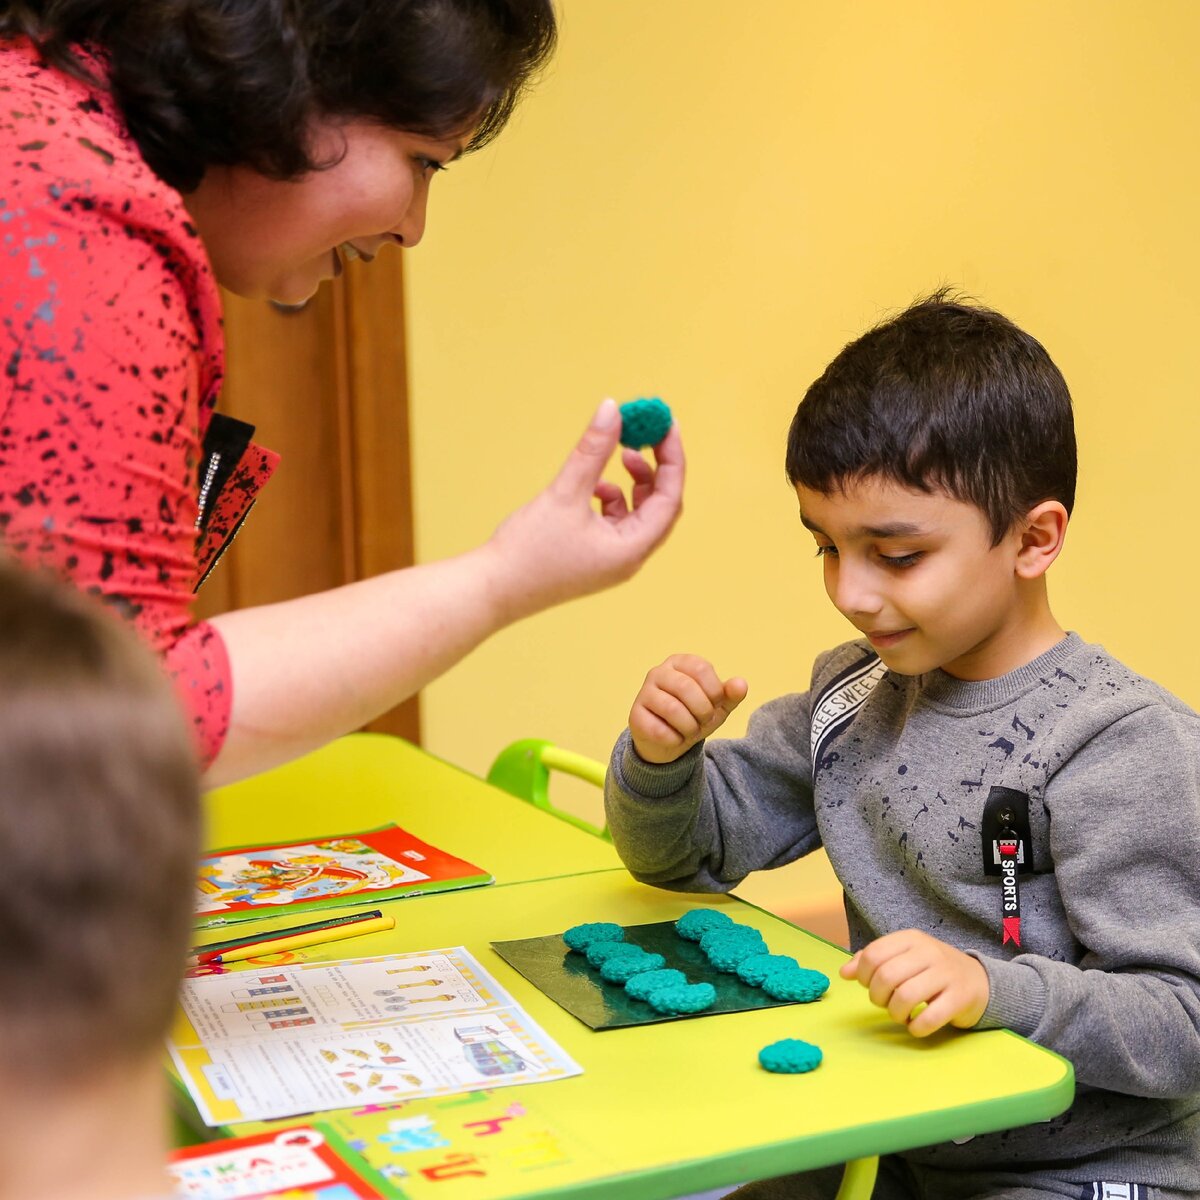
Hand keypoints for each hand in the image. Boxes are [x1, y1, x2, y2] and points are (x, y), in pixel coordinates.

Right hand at [483, 399, 683, 621]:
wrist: (492, 590)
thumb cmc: (527, 550)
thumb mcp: (564, 493)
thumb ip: (592, 451)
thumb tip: (613, 409)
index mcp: (630, 549)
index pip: (670, 499)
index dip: (672, 459)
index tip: (667, 425)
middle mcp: (628, 559)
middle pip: (661, 507)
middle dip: (656, 468)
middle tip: (646, 434)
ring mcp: (612, 562)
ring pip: (640, 514)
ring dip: (635, 483)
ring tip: (619, 457)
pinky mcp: (595, 559)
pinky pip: (618, 524)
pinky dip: (614, 500)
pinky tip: (593, 487)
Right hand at [629, 654, 747, 763]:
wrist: (670, 742)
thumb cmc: (695, 715)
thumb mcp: (718, 705)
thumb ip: (730, 694)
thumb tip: (740, 684)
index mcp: (680, 662)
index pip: (701, 668)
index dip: (715, 691)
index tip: (715, 704)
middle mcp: (658, 672)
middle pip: (686, 687)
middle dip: (703, 711)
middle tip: (704, 721)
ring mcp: (644, 693)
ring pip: (672, 709)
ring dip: (689, 727)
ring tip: (690, 730)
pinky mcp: (635, 716)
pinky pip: (660, 730)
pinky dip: (675, 739)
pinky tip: (673, 737)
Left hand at [838, 929, 989, 1037]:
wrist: (980, 981)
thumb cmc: (933, 969)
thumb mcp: (904, 957)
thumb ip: (873, 961)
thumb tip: (844, 973)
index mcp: (911, 938)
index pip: (873, 954)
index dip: (864, 976)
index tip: (871, 986)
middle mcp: (928, 952)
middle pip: (886, 977)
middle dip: (878, 997)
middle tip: (885, 1003)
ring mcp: (946, 974)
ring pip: (905, 997)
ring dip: (895, 1013)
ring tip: (900, 1015)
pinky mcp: (960, 998)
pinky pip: (929, 1018)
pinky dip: (916, 1027)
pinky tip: (916, 1025)